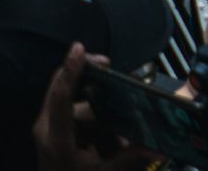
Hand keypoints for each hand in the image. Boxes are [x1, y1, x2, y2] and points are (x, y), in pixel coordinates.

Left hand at [34, 44, 156, 170]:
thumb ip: (130, 159)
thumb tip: (160, 147)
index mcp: (57, 138)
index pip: (61, 97)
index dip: (70, 71)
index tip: (78, 48)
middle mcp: (47, 128)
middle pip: (63, 89)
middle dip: (84, 74)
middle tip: (108, 64)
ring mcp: (47, 129)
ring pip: (73, 103)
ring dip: (95, 106)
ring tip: (115, 124)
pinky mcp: (51, 132)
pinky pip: (72, 112)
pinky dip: (90, 114)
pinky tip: (107, 132)